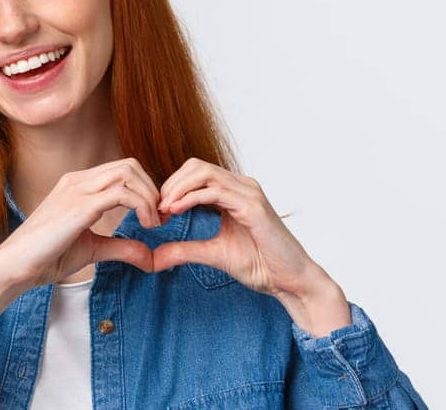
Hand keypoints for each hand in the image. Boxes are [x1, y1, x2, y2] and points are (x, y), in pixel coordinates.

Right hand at [0, 157, 159, 293]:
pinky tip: (146, 225)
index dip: (145, 190)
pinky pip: (123, 193)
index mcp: (76, 185)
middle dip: (152, 189)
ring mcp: (77, 190)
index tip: (155, 217)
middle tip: (160, 218)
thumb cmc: (46, 257)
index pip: (122, 170)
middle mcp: (76, 180)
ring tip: (154, 222)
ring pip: (128, 172)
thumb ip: (121, 247)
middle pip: (129, 165)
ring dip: (150, 196)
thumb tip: (150, 257)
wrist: (16, 266)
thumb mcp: (92, 249)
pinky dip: (143, 206)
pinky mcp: (80, 206)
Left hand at [151, 157, 350, 335]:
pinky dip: (190, 197)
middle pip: (195, 166)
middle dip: (170, 184)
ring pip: (203, 172)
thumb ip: (184, 250)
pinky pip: (215, 191)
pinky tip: (175, 210)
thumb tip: (154, 257)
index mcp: (233, 193)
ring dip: (176, 188)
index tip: (156, 210)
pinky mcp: (253, 207)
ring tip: (163, 209)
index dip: (171, 187)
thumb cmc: (261, 264)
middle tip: (155, 208)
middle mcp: (242, 187)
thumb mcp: (212, 254)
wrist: (290, 280)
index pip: (195, 173)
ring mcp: (249, 194)